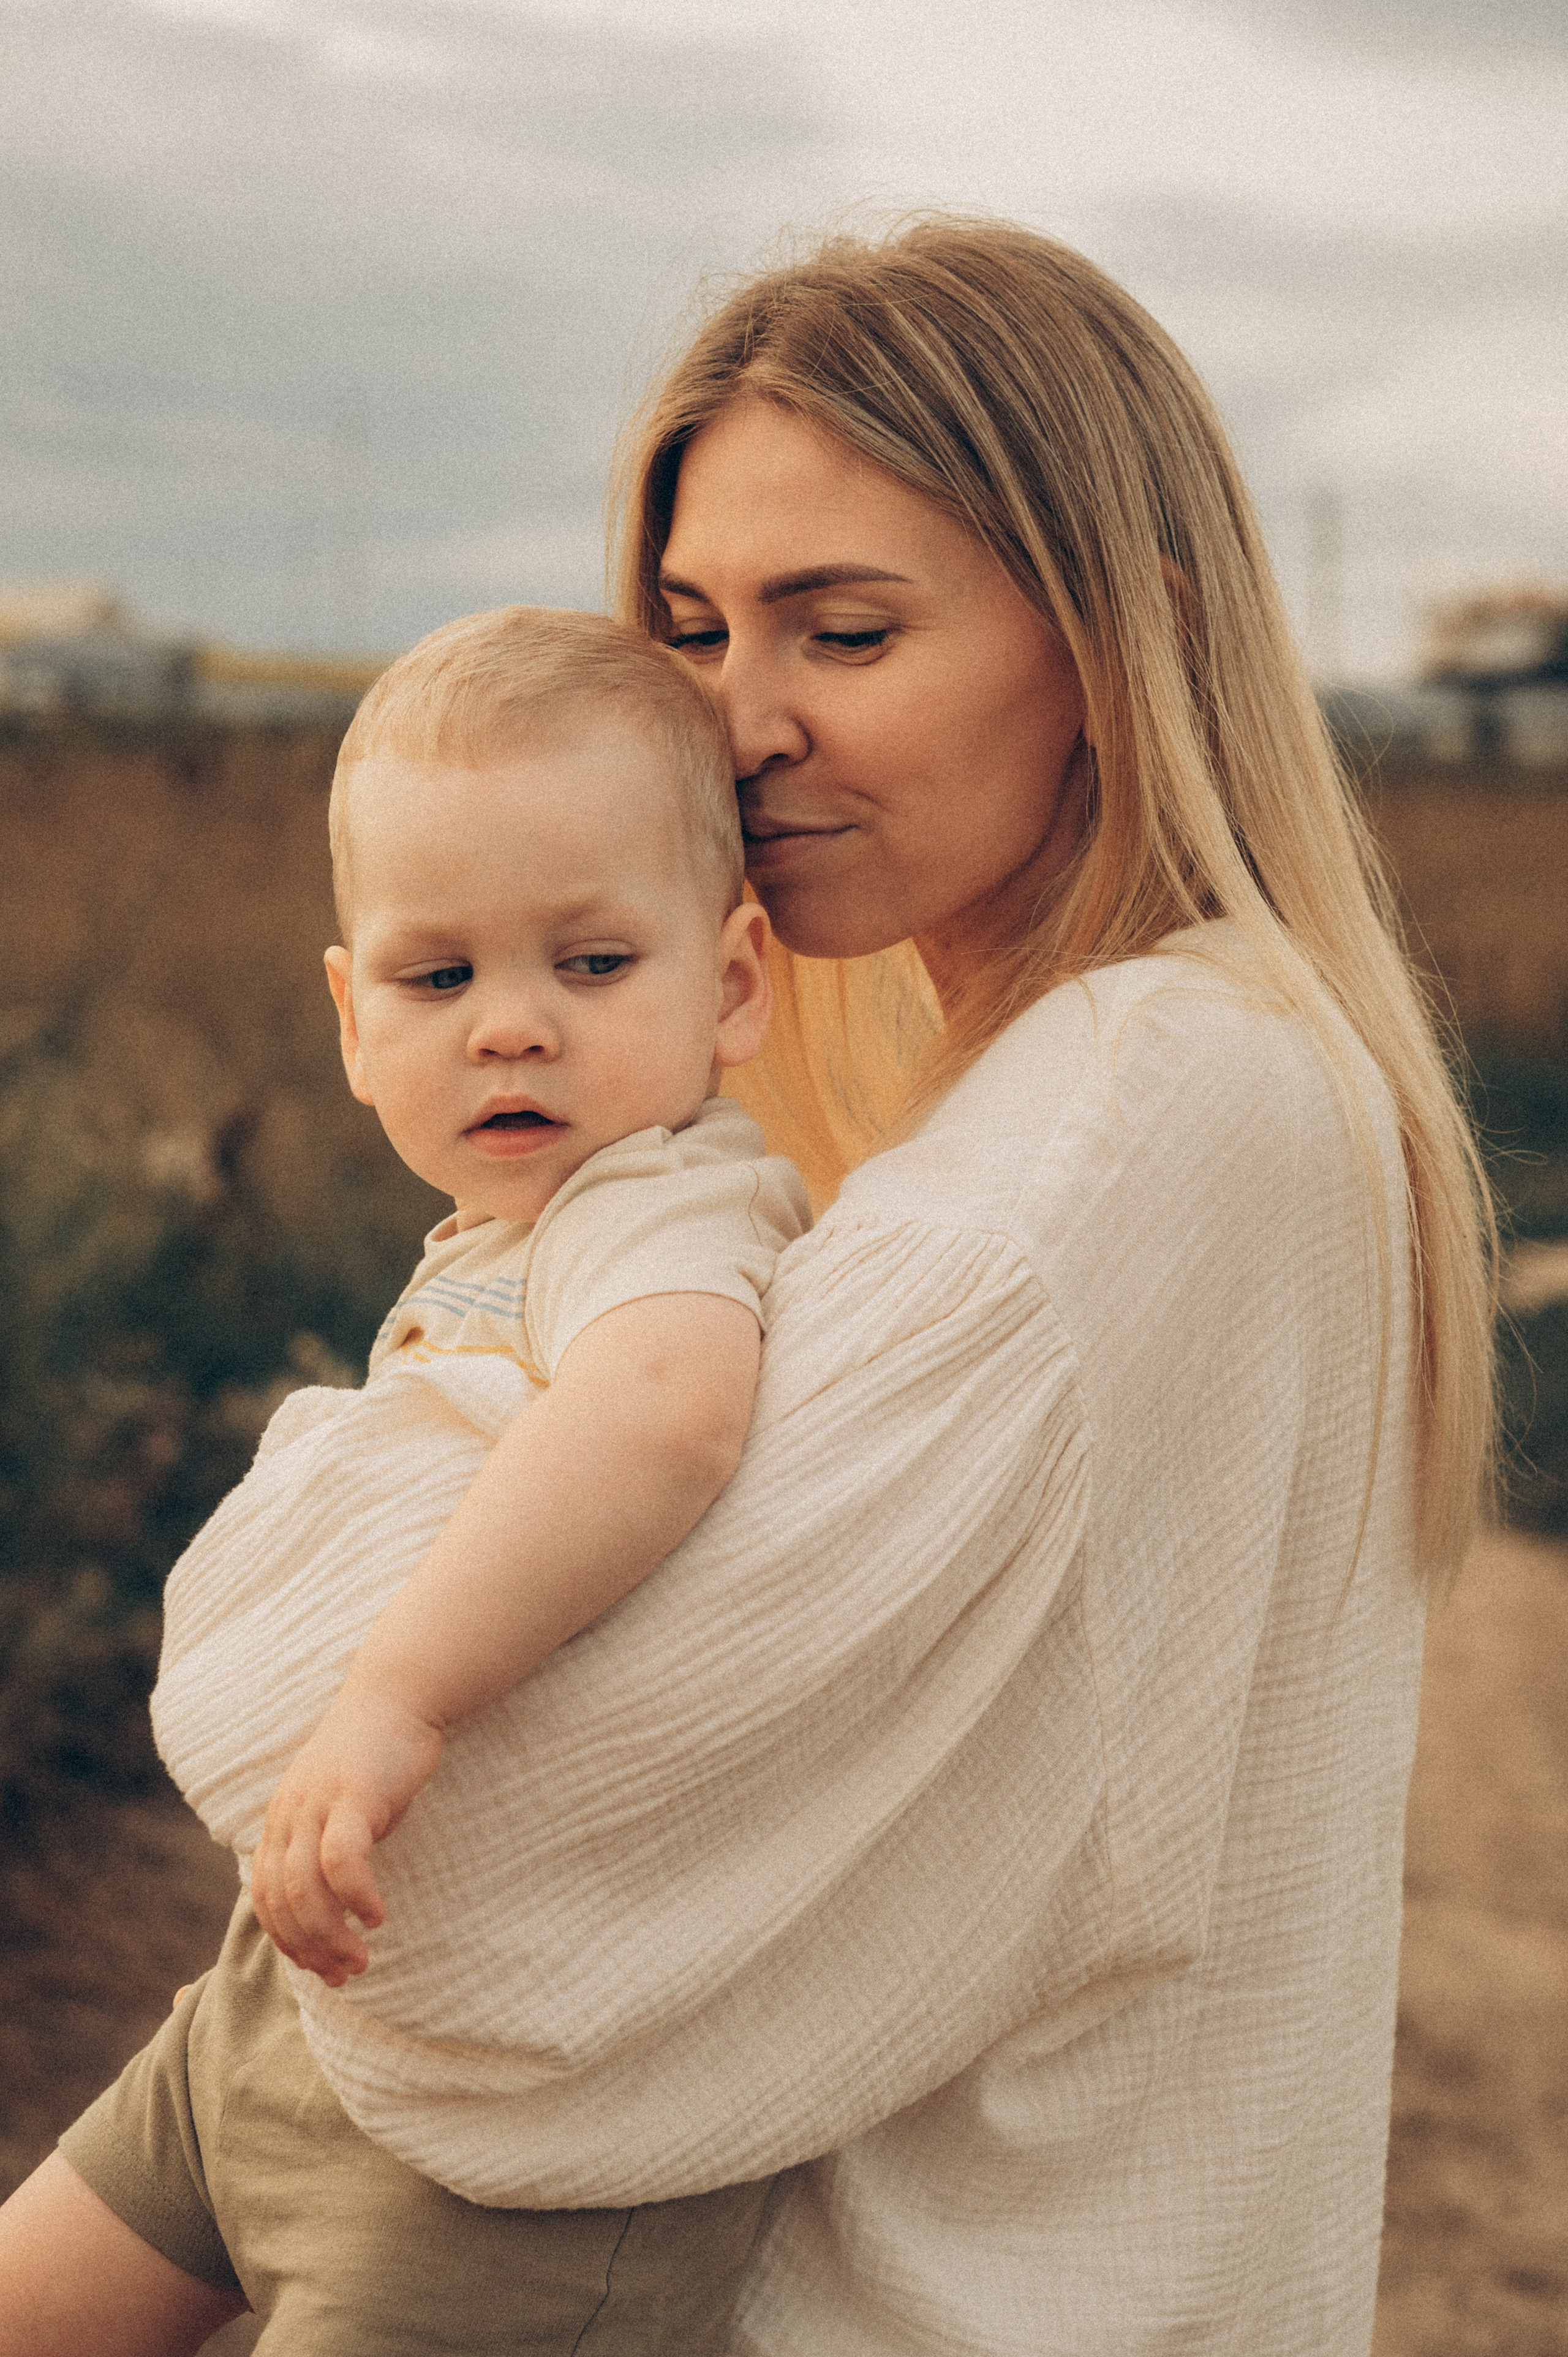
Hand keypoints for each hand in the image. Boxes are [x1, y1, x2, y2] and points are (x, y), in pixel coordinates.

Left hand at [250, 1681, 443, 1986]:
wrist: (397, 1695)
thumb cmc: (375, 1758)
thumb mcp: (339, 1808)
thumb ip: (327, 1849)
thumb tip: (337, 1905)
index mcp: (281, 1822)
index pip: (266, 1899)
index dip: (288, 1942)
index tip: (321, 1969)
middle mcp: (289, 1817)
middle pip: (282, 1902)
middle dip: (310, 1949)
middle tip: (345, 1975)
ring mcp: (316, 1806)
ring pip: (305, 1889)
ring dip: (330, 1935)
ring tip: (359, 1960)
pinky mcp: (351, 1797)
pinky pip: (341, 1859)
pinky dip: (354, 1896)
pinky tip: (375, 1917)